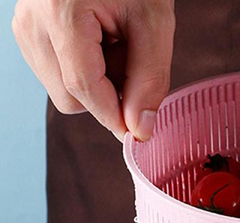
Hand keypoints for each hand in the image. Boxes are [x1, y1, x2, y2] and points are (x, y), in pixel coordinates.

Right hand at [12, 0, 175, 140]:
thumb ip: (150, 80)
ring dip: (97, 83)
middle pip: (71, 99)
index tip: (140, 131)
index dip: (116, 116)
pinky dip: (84, 71)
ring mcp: (24, 28)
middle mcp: (32, 22)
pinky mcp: (28, 33)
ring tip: (113, 44)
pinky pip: (59, 75)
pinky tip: (98, 42)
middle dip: (108, 95)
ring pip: (63, 92)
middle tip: (130, 61)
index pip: (84, 88)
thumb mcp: (154, 21)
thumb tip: (140, 129)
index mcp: (60, 12)